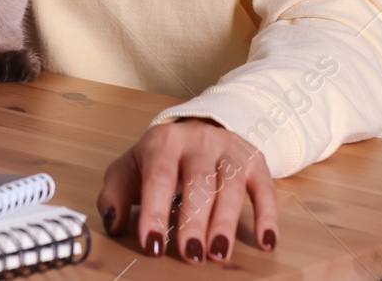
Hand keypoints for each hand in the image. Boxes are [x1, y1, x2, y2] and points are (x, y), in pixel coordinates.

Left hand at [96, 117, 277, 263]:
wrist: (198, 126)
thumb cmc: (160, 158)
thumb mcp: (130, 168)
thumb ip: (115, 194)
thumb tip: (113, 222)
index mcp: (163, 142)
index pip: (158, 177)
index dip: (155, 212)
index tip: (153, 244)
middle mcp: (198, 141)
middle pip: (198, 181)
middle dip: (194, 221)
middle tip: (191, 255)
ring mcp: (229, 149)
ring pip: (231, 184)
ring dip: (226, 221)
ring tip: (219, 253)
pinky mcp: (255, 160)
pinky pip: (265, 187)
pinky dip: (267, 215)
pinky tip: (266, 242)